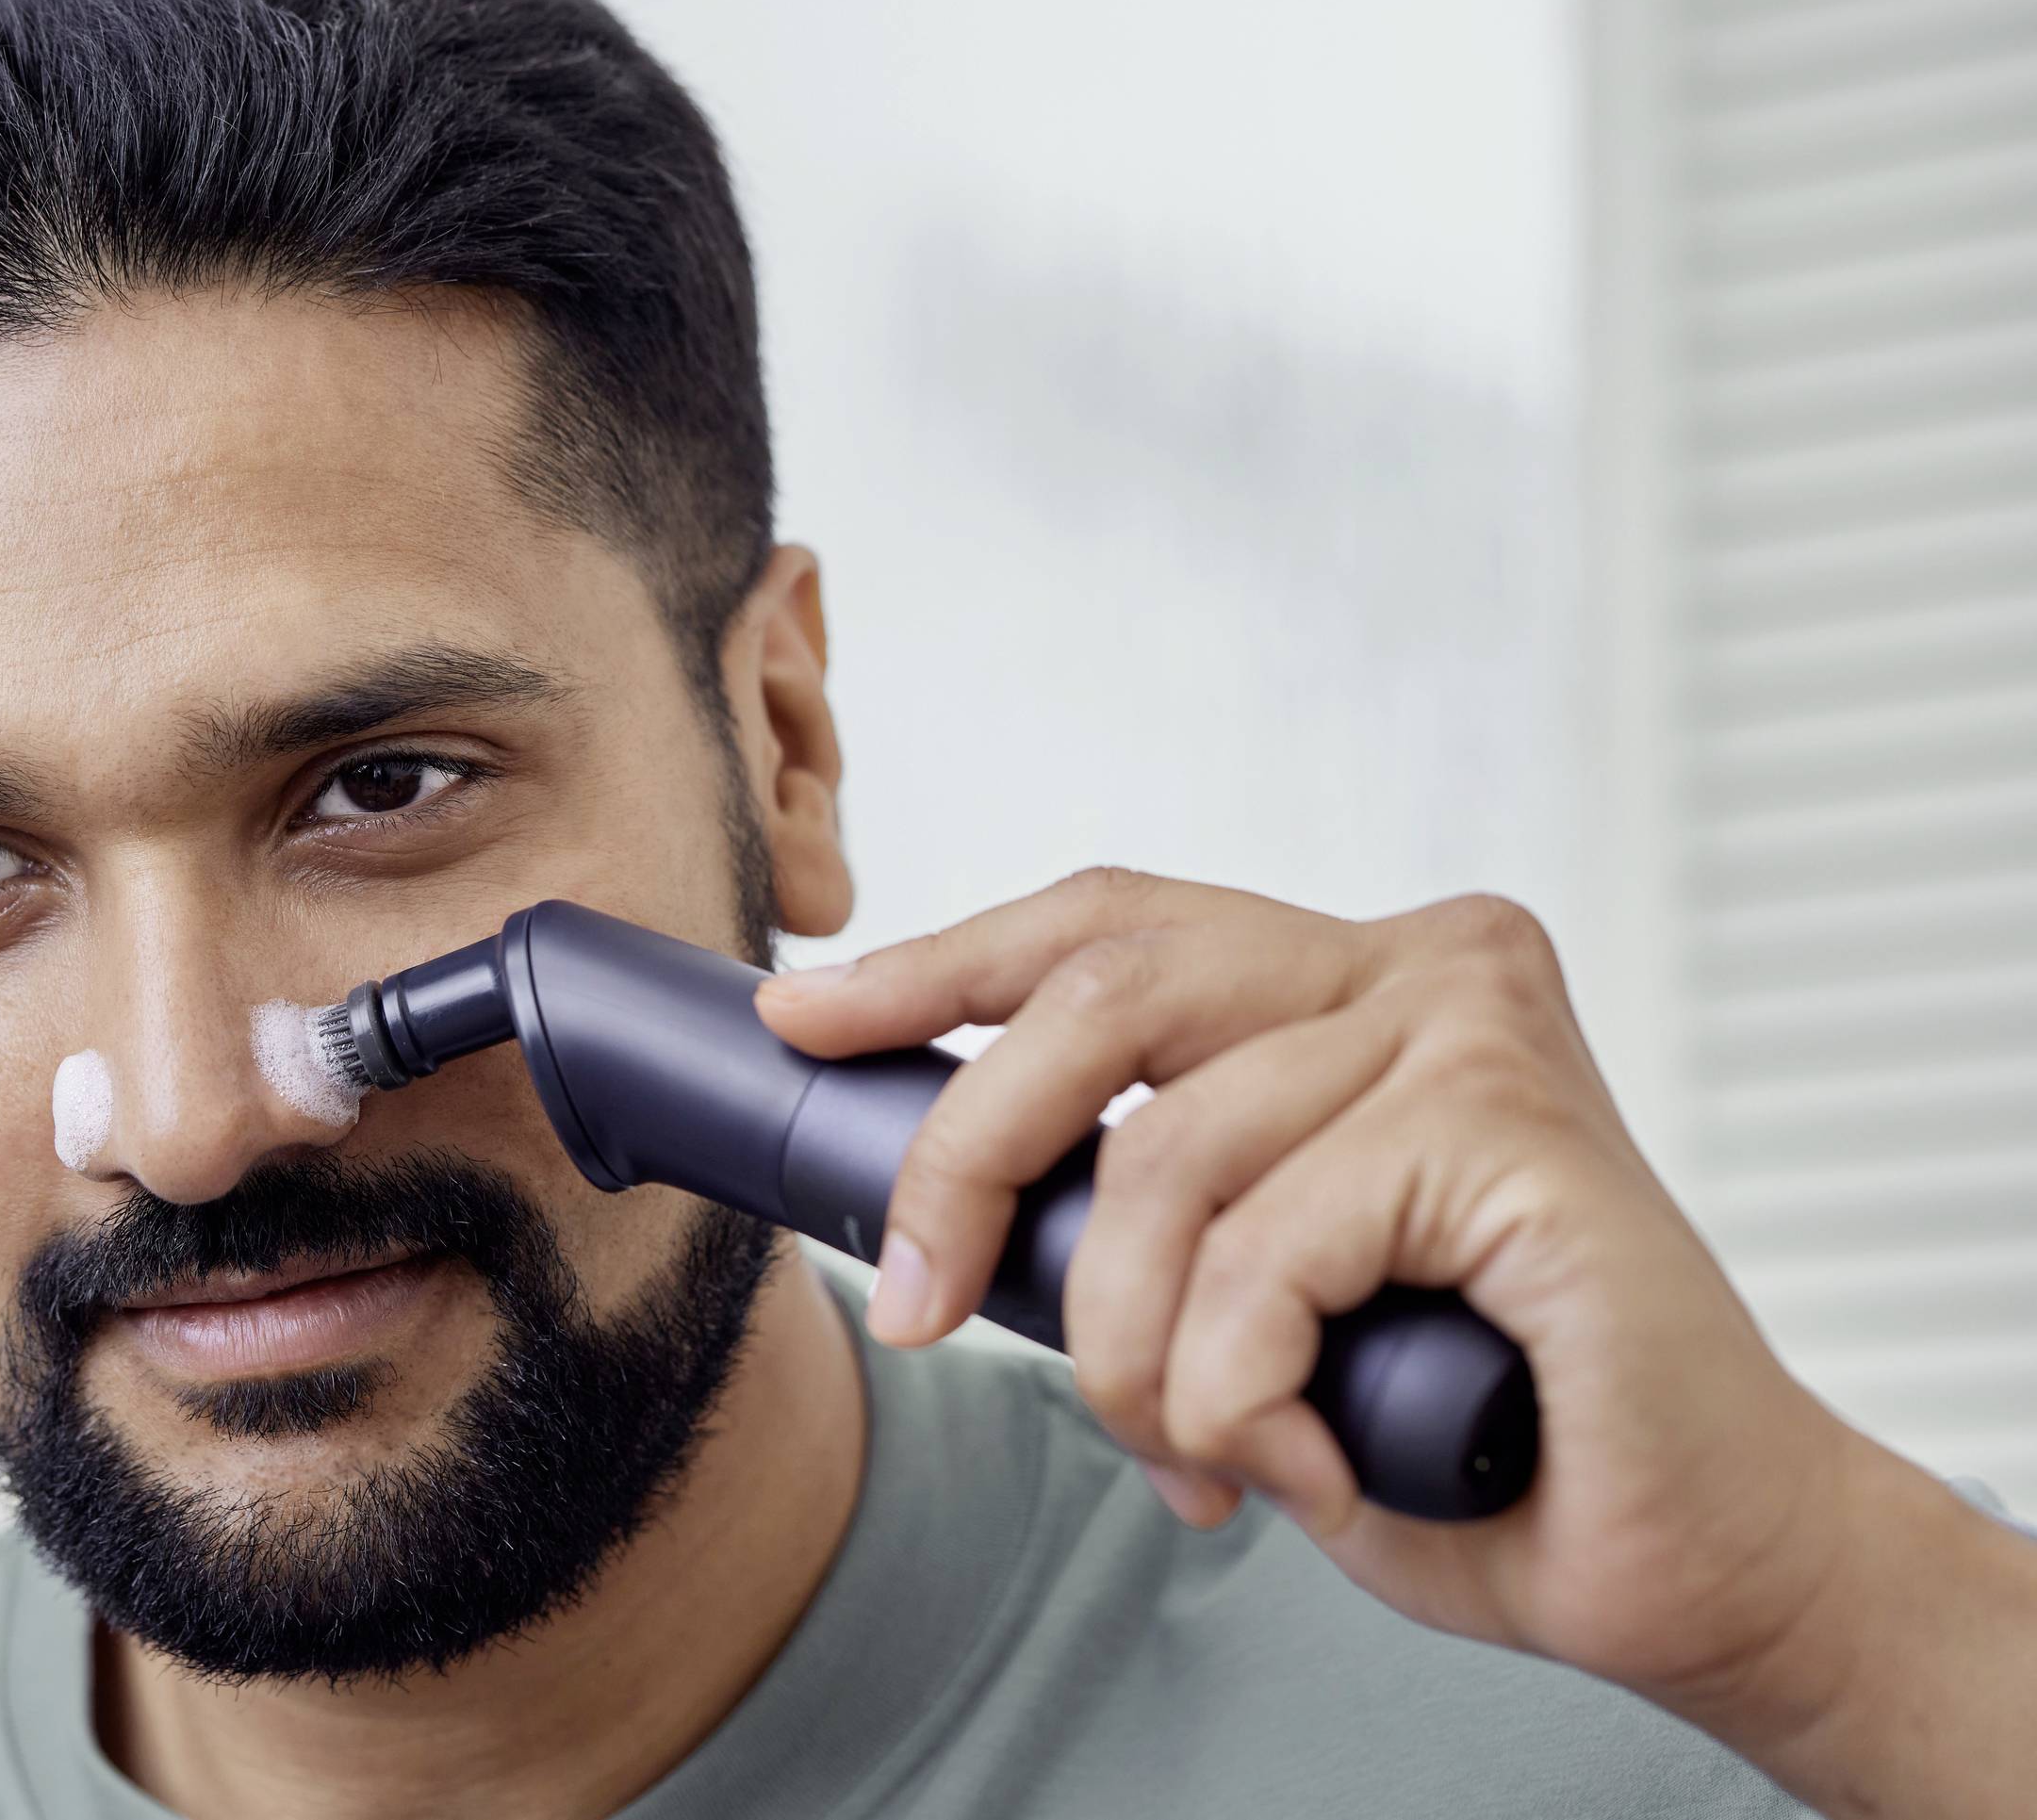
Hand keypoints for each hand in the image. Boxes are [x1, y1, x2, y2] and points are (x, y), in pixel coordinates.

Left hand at [751, 868, 1951, 1763]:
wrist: (1679, 1559)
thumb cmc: (1455, 1428)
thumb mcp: (1242, 1287)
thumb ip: (1132, 1212)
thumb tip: (934, 1202)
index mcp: (1351, 978)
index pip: (1107, 926)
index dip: (937, 965)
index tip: (807, 1011)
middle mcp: (1419, 962)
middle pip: (1104, 993)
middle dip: (971, 1158)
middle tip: (923, 1307)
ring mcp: (1474, 1027)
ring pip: (1168, 1157)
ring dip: (1132, 1347)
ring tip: (1198, 1447)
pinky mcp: (1518, 1127)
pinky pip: (1269, 1250)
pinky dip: (1242, 1383)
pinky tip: (1301, 1450)